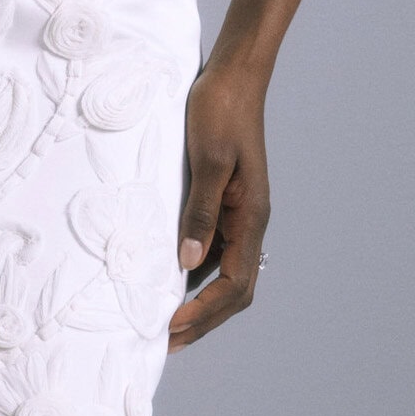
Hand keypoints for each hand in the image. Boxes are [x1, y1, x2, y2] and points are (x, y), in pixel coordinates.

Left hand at [169, 59, 270, 352]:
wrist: (233, 73)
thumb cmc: (222, 110)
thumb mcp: (210, 160)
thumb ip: (200, 211)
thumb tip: (188, 261)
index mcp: (252, 216)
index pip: (235, 285)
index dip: (205, 313)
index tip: (172, 331)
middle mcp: (249, 221)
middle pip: (233, 289)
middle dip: (203, 320)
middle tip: (166, 342)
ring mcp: (238, 212)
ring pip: (222, 271)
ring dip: (197, 299)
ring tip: (162, 320)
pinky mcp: (224, 199)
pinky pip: (210, 247)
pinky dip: (190, 269)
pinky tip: (165, 274)